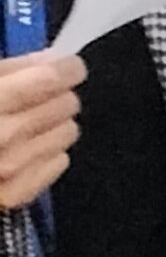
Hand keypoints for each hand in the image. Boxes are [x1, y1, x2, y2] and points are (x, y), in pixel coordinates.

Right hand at [0, 51, 83, 209]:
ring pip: (65, 134)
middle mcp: (1, 133)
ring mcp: (7, 168)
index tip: (68, 65)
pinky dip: (50, 152)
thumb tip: (45, 61)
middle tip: (48, 93)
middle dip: (58, 95)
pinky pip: (57, 164)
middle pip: (62, 105)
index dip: (65, 68)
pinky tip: (35, 146)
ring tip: (39, 119)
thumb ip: (6, 69)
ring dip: (57, 123)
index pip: (49, 77)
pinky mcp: (9, 196)